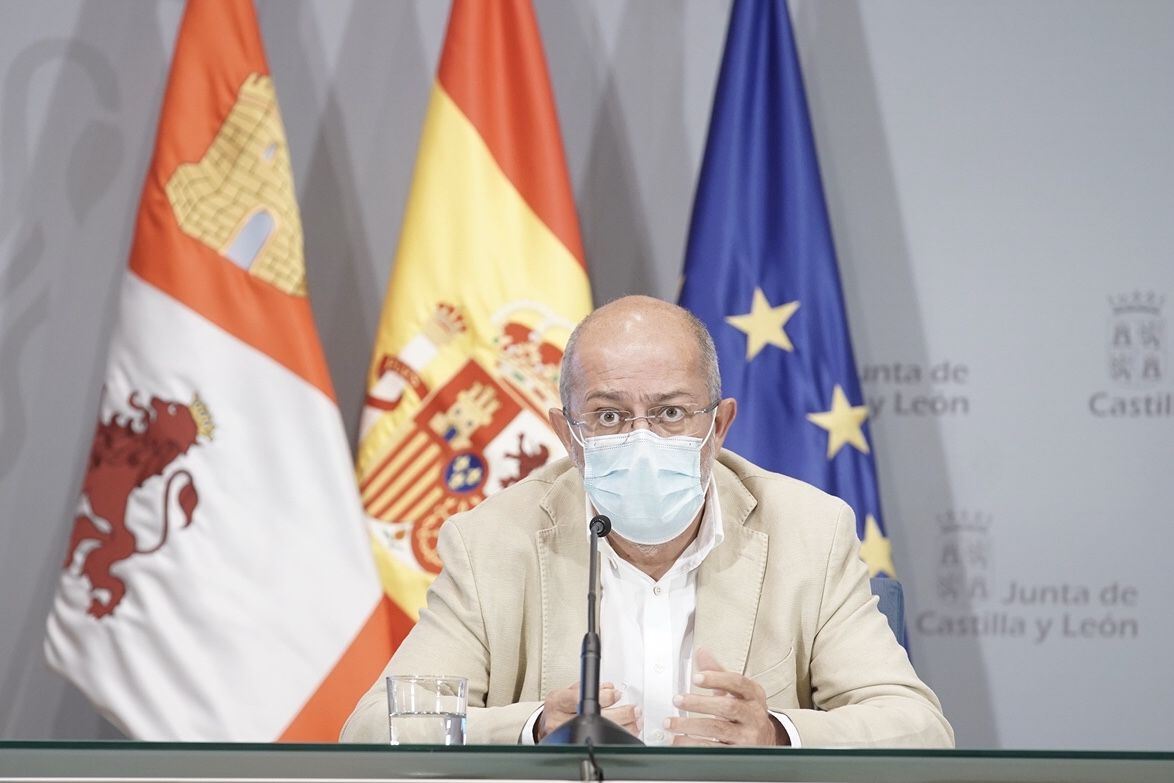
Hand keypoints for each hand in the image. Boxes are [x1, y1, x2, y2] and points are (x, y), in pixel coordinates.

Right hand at [535, 682, 640, 740]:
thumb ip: (586, 686)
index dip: (604, 696)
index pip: (582, 697)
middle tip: (634, 710)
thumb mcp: (566, 691)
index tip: (616, 694)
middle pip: (597, 718)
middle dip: (622, 714)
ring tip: (635, 720)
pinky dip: (618, 737)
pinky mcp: (575, 747)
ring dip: (625, 727)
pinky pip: (602, 744)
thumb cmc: (557, 708)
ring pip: (602, 733)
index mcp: (558, 702)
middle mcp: (561, 721)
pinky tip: (627, 731)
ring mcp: (568, 737)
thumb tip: (609, 688)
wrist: (546, 726)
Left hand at [666, 649, 786, 745]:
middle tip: (677, 700)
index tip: (696, 677)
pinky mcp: (738, 754)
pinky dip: (693, 745)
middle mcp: (754, 715)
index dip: (717, 678)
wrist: (766, 741)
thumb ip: (717, 672)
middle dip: (699, 703)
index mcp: (754, 695)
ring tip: (670, 723)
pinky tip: (679, 740)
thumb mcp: (737, 692)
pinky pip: (713, 749)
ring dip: (690, 726)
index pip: (738, 683)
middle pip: (728, 707)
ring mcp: (748, 736)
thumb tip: (701, 651)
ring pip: (718, 729)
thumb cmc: (745, 713)